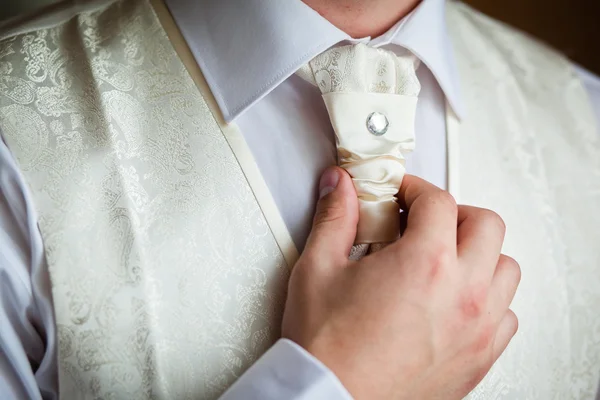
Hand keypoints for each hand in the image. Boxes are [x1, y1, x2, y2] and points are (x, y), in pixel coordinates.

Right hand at [282, 167, 519, 399]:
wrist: (332, 399)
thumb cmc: (327, 347)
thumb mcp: (319, 268)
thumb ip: (334, 218)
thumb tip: (340, 187)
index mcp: (425, 264)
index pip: (438, 201)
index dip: (415, 188)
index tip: (401, 194)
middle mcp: (462, 293)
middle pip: (486, 225)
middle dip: (454, 213)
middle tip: (424, 220)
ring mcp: (477, 328)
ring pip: (505, 268)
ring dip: (478, 253)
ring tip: (444, 258)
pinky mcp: (479, 358)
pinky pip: (505, 315)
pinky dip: (487, 298)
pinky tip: (455, 301)